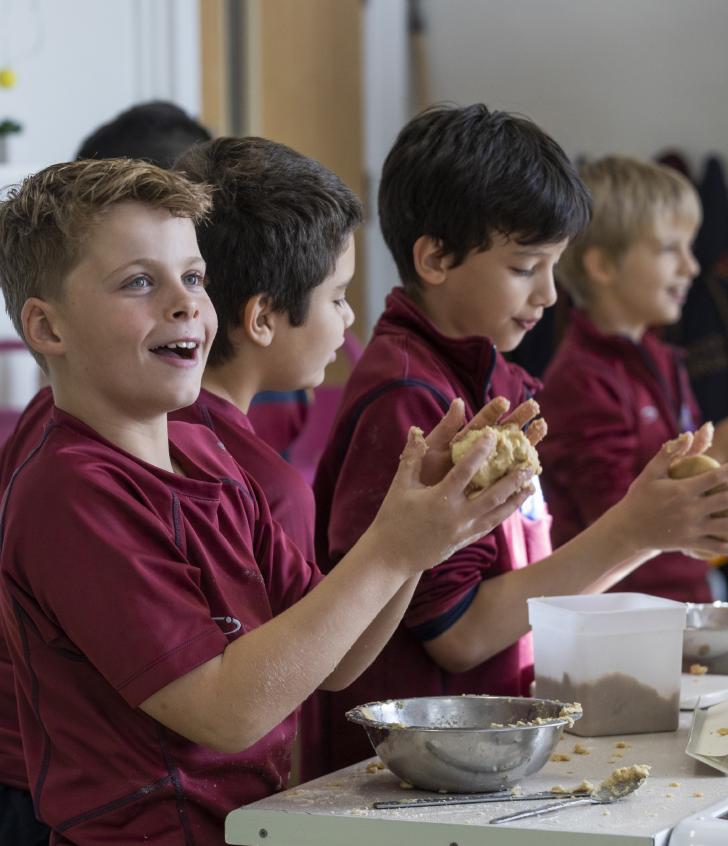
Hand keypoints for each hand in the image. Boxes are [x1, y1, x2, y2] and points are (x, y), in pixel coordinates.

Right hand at [369, 423, 534, 576]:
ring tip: (531, 486)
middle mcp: (456, 516)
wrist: (390, 556)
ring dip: (515, 499)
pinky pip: (489, 526)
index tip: (494, 434)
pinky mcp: (464, 542)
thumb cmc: (392, 518)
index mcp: (440, 499)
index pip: (465, 470)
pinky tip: (513, 506)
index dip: (480, 450)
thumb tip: (416, 430)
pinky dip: (503, 515)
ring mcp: (463, 532)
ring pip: (496, 513)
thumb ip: (412, 457)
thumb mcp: (400, 486)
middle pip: (492, 495)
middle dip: (512, 479)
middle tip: (529, 464)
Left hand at [419, 396, 544, 485]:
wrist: (419, 506)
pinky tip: (536, 465)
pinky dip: (522, 472)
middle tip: (534, 407)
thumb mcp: (433, 448)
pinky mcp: (491, 488)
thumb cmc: (421, 474)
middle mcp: (479, 451)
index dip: (494, 410)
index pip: (482, 421)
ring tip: (542, 426)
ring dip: (527, 440)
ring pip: (511, 452)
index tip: (504, 401)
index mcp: (465, 439)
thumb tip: (458, 401)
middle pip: (502, 432)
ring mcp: (488, 469)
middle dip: (519, 419)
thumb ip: (446, 428)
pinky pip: (509, 479)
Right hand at [615, 425, 727, 555]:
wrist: (627, 529)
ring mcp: (692, 527)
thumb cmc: (639, 497)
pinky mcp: (690, 542)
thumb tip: (687, 434)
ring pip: (726, 525)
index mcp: (683, 490)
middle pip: (727, 500)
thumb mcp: (650, 473)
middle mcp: (691, 509)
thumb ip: (669, 453)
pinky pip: (716, 546)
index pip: (716, 477)